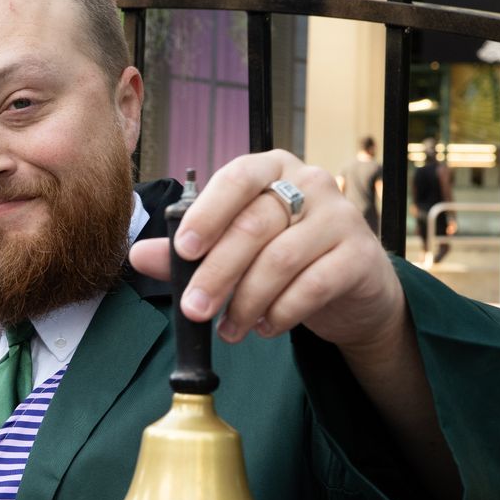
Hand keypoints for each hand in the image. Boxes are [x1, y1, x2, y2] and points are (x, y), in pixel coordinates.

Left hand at [127, 150, 405, 354]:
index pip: (237, 178)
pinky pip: (312, 286)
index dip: (207, 214)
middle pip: (254, 225)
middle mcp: (310, 183)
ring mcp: (341, 216)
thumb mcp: (235, 251)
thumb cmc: (286, 257)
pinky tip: (264, 328)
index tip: (183, 250)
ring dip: (246, 301)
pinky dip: (280, 313)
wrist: (353, 286)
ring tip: (229, 330)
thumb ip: (189, 253)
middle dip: (217, 273)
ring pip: (281, 259)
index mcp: (272, 169)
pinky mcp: (361, 255)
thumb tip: (138, 255)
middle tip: (194, 309)